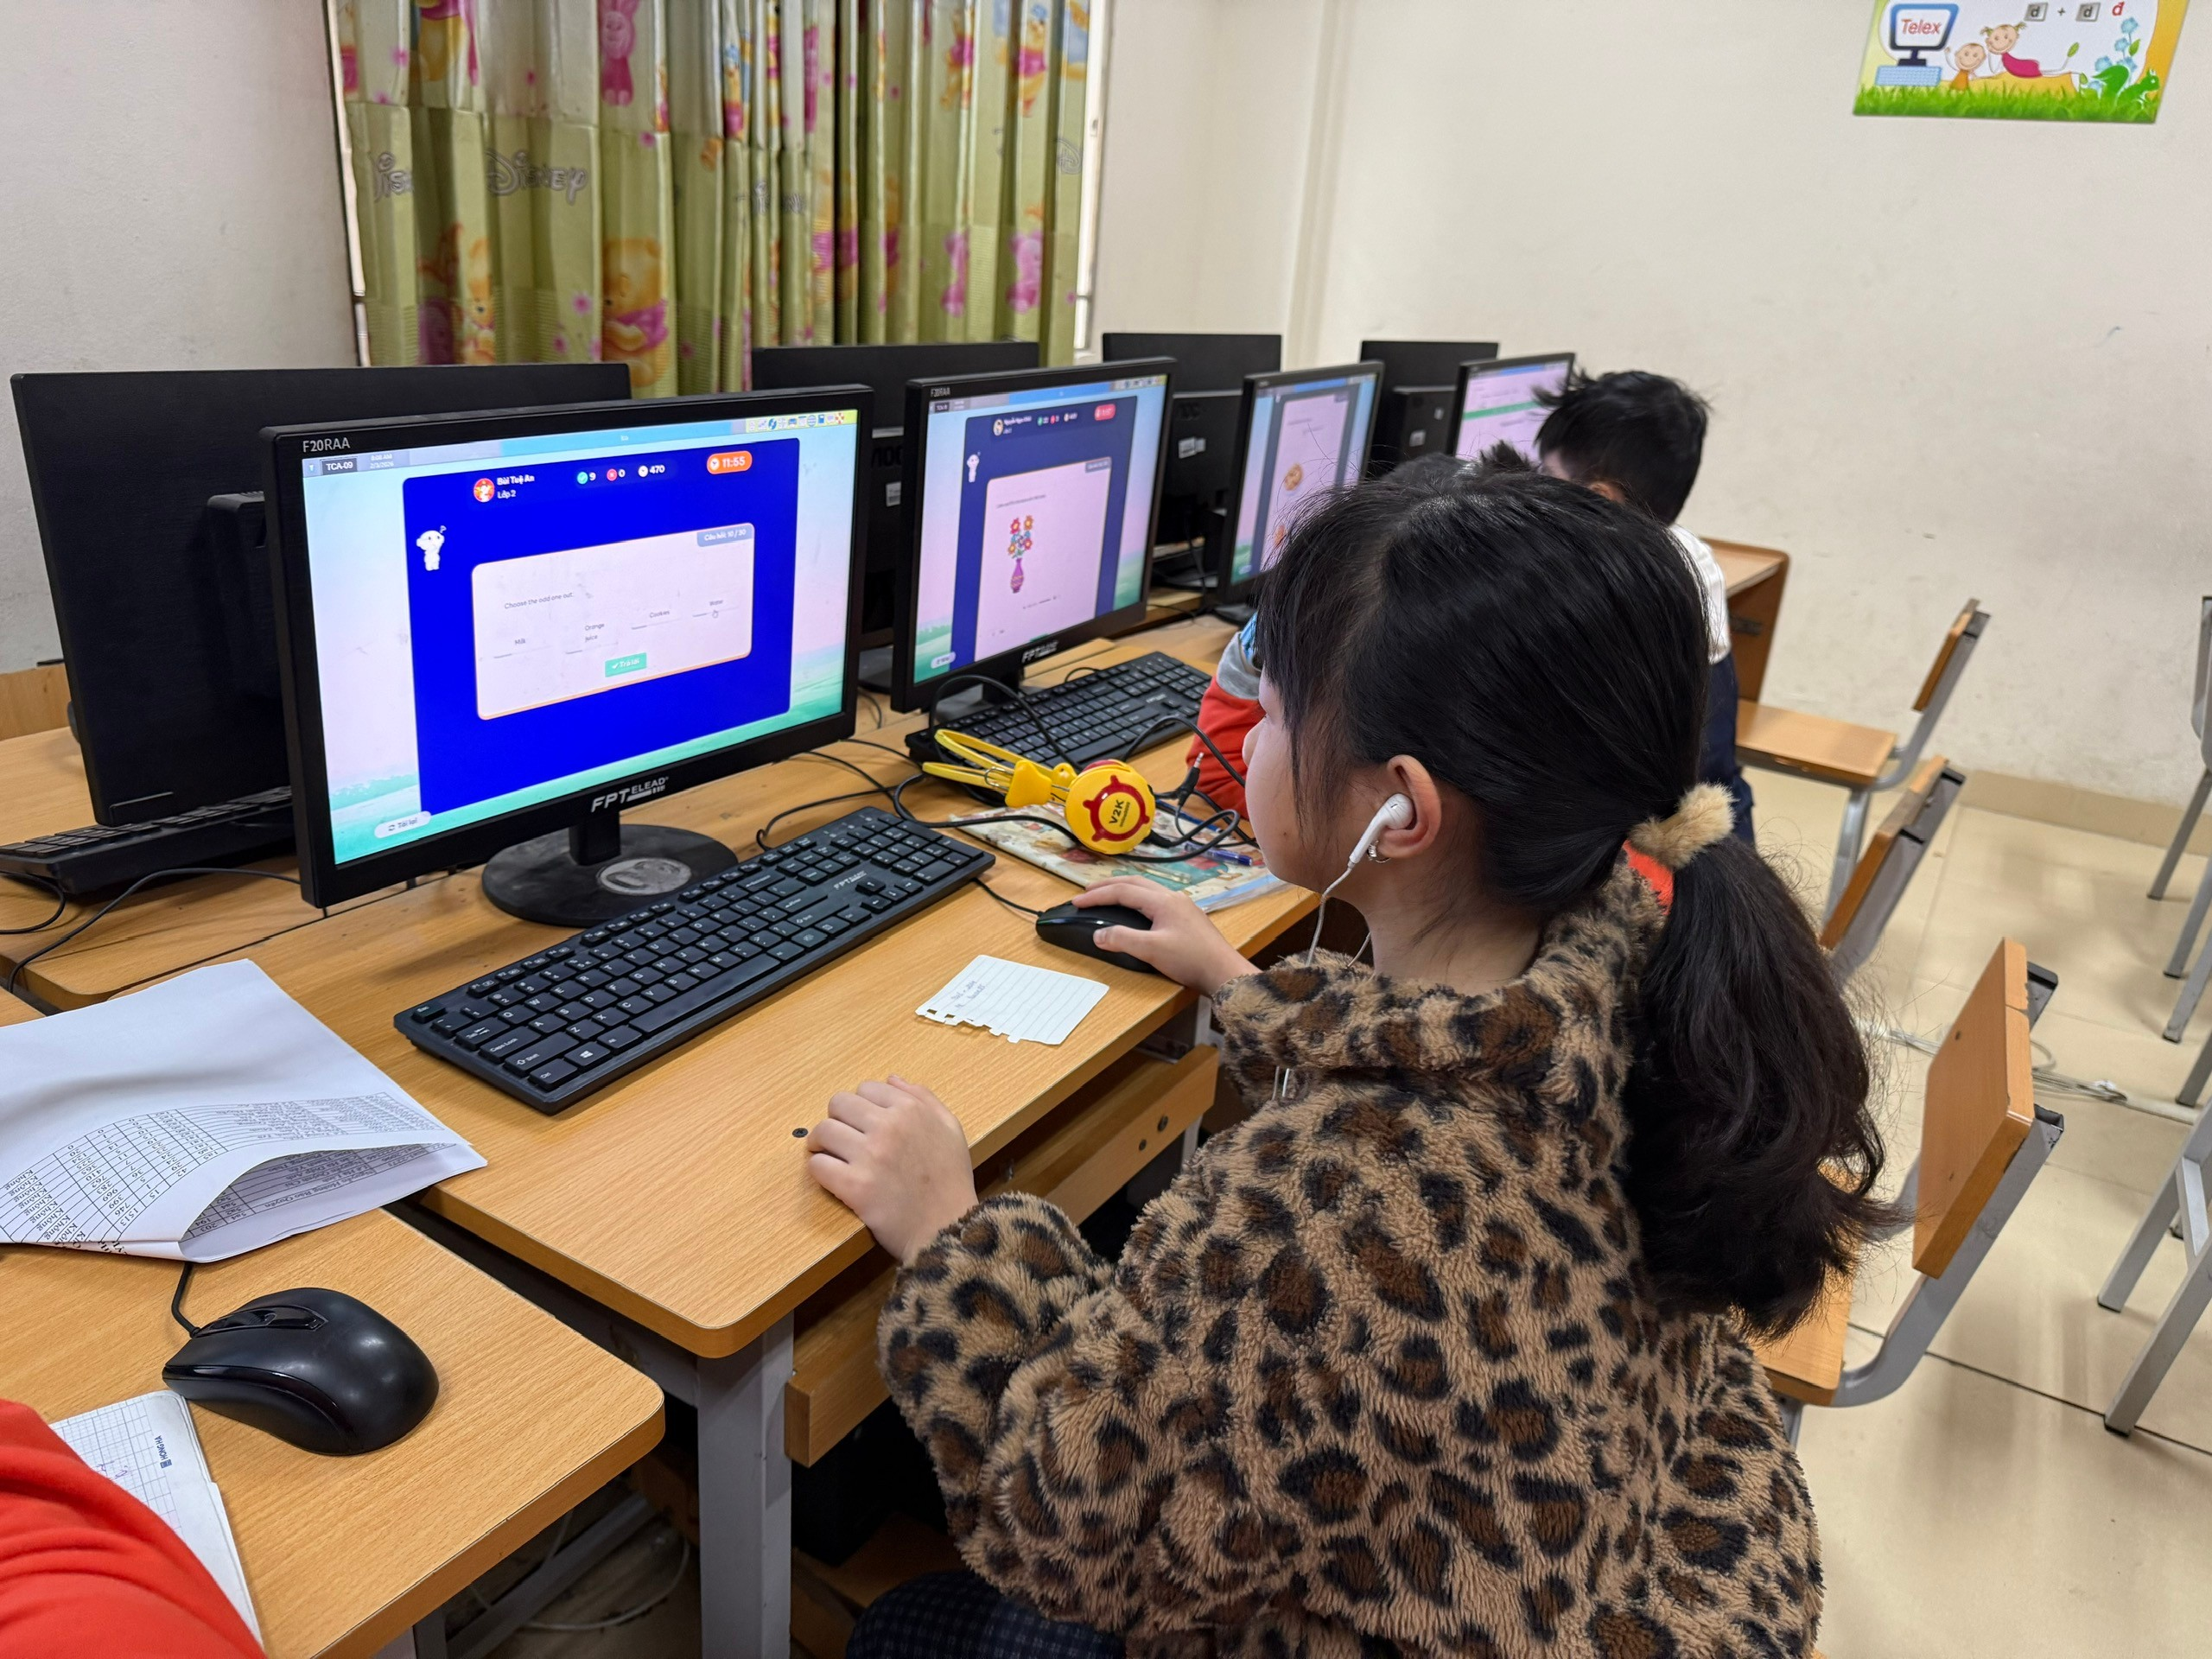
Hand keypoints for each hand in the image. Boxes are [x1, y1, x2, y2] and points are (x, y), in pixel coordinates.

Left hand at [806, 1076, 979, 1263]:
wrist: (948, 1229)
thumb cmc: (951, 1180)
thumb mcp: (950, 1129)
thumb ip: (923, 1098)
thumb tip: (891, 1079)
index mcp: (910, 1109)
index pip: (866, 1089)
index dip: (862, 1106)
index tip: (863, 1123)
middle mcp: (888, 1126)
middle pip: (838, 1104)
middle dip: (839, 1119)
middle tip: (843, 1139)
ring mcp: (869, 1156)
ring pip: (823, 1131)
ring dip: (823, 1143)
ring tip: (831, 1156)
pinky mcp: (854, 1187)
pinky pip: (818, 1165)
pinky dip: (820, 1170)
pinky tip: (834, 1178)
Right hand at [1074, 880, 1256, 994]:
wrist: (1225, 972)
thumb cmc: (1190, 960)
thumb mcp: (1152, 950)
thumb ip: (1123, 939)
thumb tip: (1098, 934)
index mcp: (1163, 901)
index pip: (1123, 891)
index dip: (1097, 896)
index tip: (1076, 902)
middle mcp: (1173, 897)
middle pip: (1135, 882)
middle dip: (1109, 885)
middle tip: (1087, 892)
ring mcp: (1183, 906)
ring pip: (1147, 889)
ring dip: (1124, 890)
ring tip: (1107, 896)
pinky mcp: (1188, 918)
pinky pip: (1156, 900)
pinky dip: (1138, 899)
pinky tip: (1137, 910)